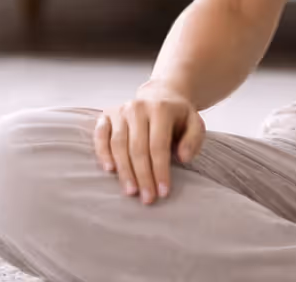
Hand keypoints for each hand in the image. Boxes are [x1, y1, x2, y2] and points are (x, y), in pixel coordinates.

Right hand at [93, 80, 205, 204]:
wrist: (161, 96)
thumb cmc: (178, 116)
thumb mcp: (195, 123)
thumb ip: (193, 139)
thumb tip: (183, 158)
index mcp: (161, 109)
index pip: (158, 145)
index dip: (160, 170)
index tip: (163, 192)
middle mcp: (138, 107)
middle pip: (138, 148)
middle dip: (143, 176)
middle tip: (147, 198)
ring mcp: (120, 111)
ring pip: (118, 145)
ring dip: (124, 171)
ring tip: (131, 191)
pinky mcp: (107, 115)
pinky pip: (100, 135)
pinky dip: (102, 152)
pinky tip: (110, 170)